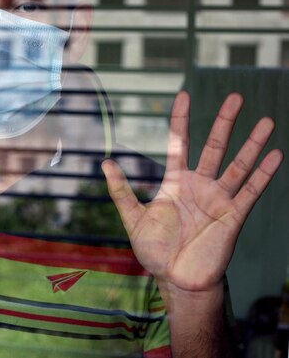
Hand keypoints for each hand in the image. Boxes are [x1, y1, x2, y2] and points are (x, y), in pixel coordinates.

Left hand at [102, 91, 282, 292]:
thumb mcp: (134, 218)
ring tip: (267, 121)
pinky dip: (263, 174)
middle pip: (214, 147)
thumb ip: (121, 190)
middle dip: (225, 122)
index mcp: (175, 183)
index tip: (184, 95)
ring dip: (253, 144)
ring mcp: (219, 199)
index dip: (181, 120)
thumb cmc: (155, 251)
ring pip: (238, 165)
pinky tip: (275, 155)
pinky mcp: (234, 215)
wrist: (177, 280)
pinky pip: (251, 191)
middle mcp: (200, 186)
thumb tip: (105, 162)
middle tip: (236, 96)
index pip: (180, 143)